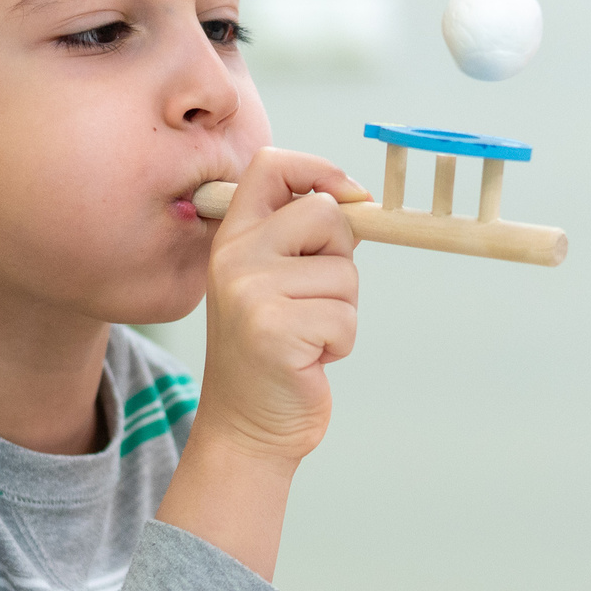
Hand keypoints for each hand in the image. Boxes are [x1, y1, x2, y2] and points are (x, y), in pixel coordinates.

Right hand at [193, 147, 367, 462]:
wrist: (246, 426)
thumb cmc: (273, 351)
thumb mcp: (273, 281)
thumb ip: (301, 239)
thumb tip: (358, 200)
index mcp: (233, 238)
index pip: (270, 165)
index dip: (319, 168)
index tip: (348, 195)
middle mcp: (234, 258)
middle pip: (325, 213)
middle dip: (340, 257)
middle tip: (315, 299)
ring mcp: (250, 293)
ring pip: (344, 274)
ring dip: (342, 311)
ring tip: (307, 336)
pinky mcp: (275, 331)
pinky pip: (344, 318)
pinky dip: (340, 343)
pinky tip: (308, 359)